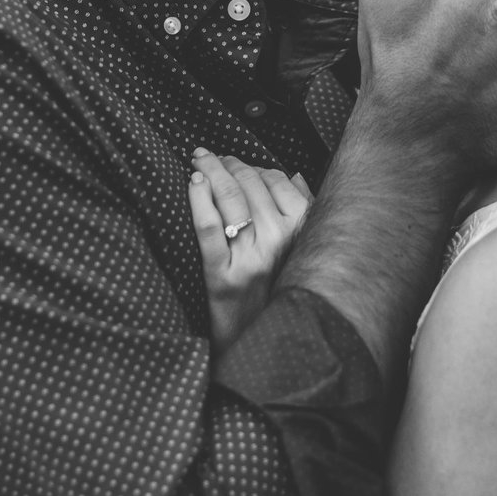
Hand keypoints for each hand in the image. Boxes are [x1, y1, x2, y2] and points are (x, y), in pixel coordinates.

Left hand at [187, 149, 312, 352]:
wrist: (254, 339)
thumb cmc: (274, 290)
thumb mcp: (298, 252)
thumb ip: (302, 212)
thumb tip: (295, 176)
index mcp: (301, 232)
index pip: (277, 180)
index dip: (253, 165)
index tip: (236, 161)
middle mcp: (279, 242)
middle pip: (250, 184)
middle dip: (228, 163)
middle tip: (209, 156)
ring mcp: (250, 259)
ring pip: (230, 198)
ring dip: (212, 171)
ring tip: (199, 160)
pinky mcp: (222, 275)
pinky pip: (209, 227)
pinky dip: (199, 200)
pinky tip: (193, 182)